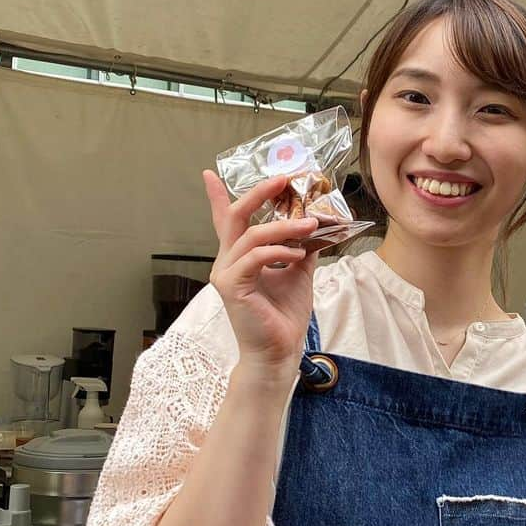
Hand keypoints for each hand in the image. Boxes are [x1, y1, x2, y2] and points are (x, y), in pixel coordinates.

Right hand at [204, 171, 318, 379]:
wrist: (279, 351)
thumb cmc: (284, 315)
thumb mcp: (298, 273)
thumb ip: (300, 246)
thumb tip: (315, 222)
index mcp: (239, 257)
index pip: (225, 222)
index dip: (217, 197)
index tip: (209, 174)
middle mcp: (228, 262)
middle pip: (235, 217)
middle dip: (258, 194)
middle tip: (282, 179)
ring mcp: (227, 274)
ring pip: (250, 235)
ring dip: (284, 226)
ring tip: (311, 224)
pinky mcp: (232, 287)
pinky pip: (255, 257)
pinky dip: (279, 251)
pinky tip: (298, 254)